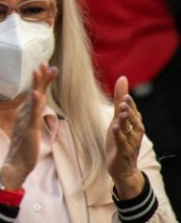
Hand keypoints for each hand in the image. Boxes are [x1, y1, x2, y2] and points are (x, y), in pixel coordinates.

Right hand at [0, 64, 58, 188]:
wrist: (16, 163)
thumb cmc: (24, 146)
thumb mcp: (30, 126)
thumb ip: (33, 114)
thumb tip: (37, 103)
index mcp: (26, 112)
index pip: (35, 92)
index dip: (41, 79)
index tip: (47, 65)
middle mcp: (24, 112)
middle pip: (34, 91)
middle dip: (40, 77)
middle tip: (45, 62)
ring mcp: (25, 120)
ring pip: (33, 99)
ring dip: (37, 84)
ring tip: (40, 70)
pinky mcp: (28, 129)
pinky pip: (32, 115)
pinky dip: (34, 103)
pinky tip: (37, 94)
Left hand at [106, 76, 144, 198]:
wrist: (123, 169)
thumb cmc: (120, 141)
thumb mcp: (118, 119)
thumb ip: (119, 101)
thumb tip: (122, 78)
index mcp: (133, 125)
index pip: (134, 112)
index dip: (130, 104)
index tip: (125, 94)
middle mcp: (134, 134)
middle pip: (134, 120)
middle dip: (130, 110)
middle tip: (125, 100)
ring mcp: (130, 144)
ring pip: (130, 131)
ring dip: (126, 121)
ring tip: (121, 112)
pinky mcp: (123, 153)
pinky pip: (122, 144)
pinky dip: (119, 136)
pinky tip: (114, 128)